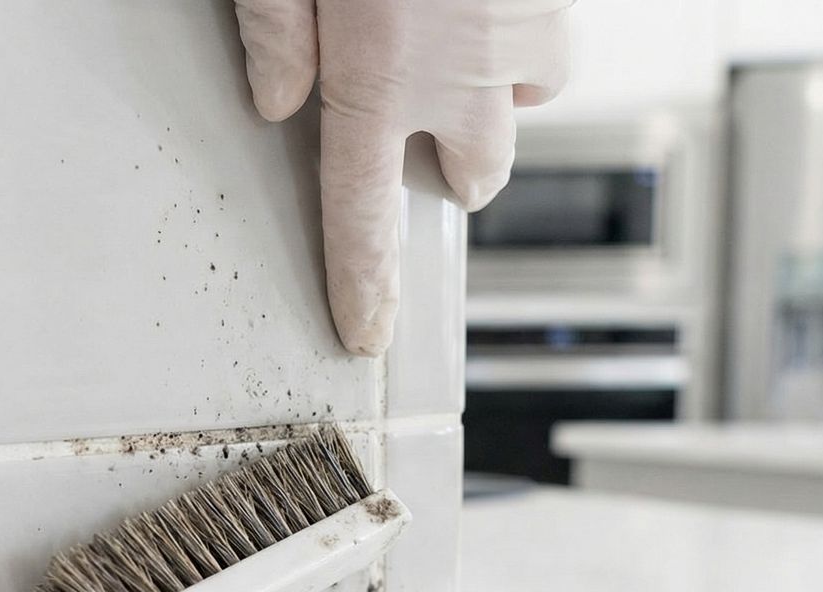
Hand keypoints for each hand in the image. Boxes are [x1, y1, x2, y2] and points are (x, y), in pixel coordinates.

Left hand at [234, 0, 572, 355]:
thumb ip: (275, 24)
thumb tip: (273, 95)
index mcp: (381, 71)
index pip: (364, 211)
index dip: (366, 281)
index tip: (367, 328)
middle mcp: (464, 71)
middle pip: (475, 176)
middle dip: (451, 174)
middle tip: (412, 132)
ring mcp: (525, 33)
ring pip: (524, 105)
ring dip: (492, 98)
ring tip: (448, 44)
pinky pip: (549, 44)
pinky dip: (521, 41)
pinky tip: (481, 3)